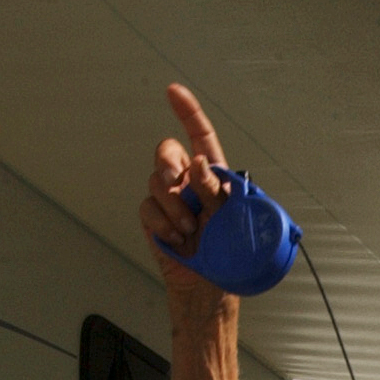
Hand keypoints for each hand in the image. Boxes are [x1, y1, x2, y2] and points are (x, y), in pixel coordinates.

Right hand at [138, 83, 230, 298]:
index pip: (200, 136)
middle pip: (168, 152)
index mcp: (212, 176)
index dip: (187, 112)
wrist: (211, 287)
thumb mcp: (232, 217)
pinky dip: (162, 223)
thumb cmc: (230, 252)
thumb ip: (215, 188)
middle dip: (170, 164)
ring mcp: (170, 200)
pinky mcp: (155, 218)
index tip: (174, 92)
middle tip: (181, 186)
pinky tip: (176, 238)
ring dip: (173, 205)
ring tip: (189, 229)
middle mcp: (188, 182)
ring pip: (156, 180)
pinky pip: (148, 207)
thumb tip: (198, 163)